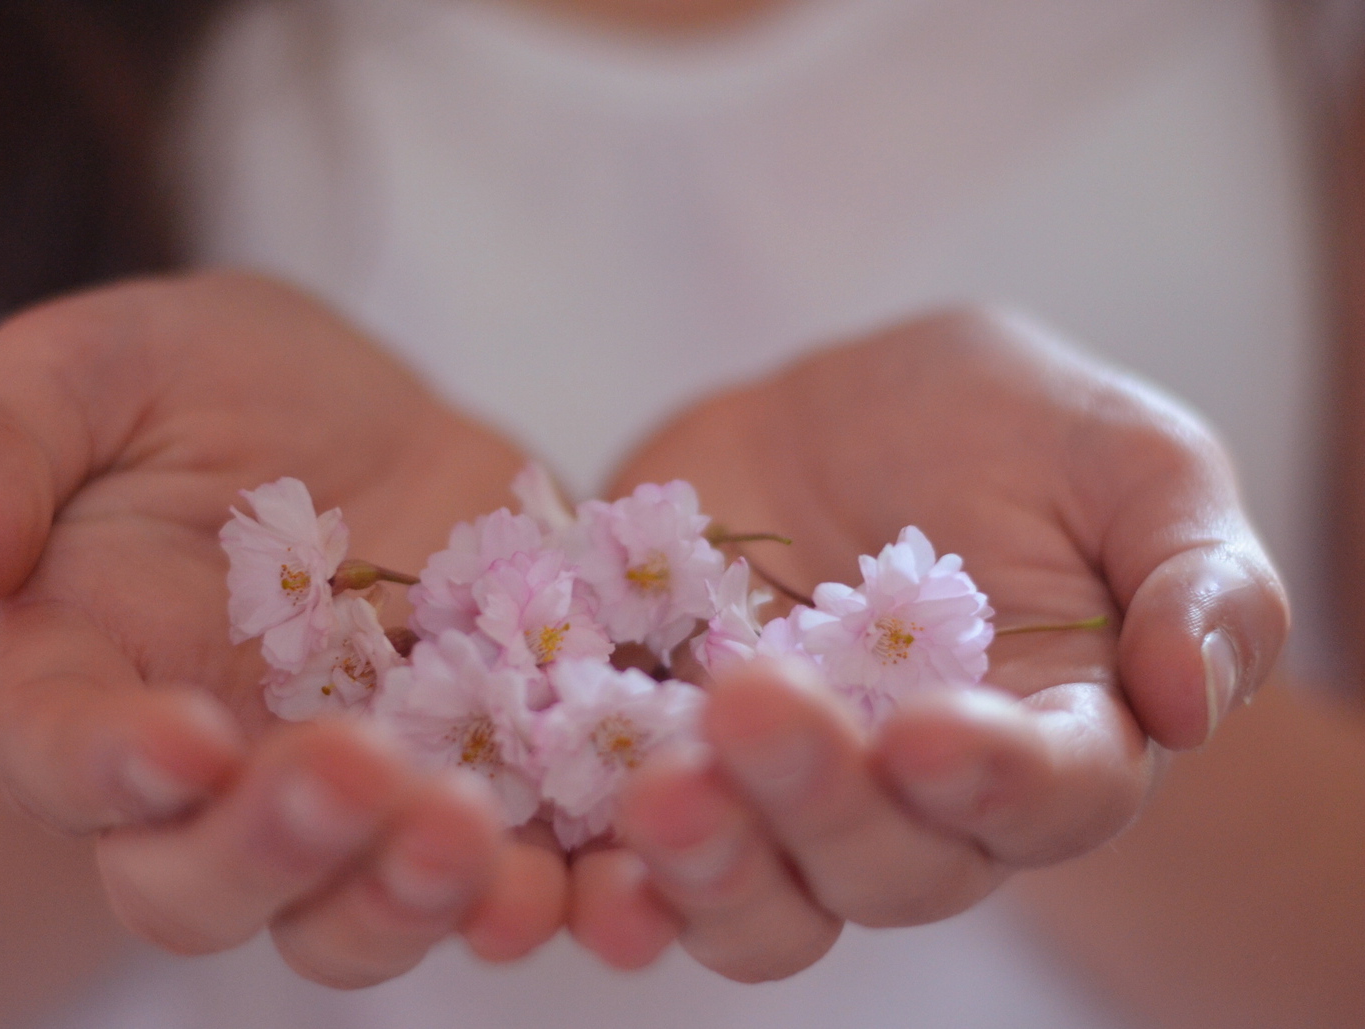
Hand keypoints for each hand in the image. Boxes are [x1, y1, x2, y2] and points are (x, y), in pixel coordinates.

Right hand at [0, 272, 564, 985]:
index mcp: (88, 680)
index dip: (113, 769)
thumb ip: (5, 440)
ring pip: (346, 917)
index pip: (65, 758)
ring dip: (404, 901)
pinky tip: (590, 871)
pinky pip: (497, 874)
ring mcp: (343, 796)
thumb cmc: (201, 383)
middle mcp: (205, 778)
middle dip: (274, 854)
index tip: (188, 741)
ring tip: (479, 838)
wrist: (364, 416)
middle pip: (200, 886)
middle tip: (360, 772)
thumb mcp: (95, 364)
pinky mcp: (468, 783)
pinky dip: (538, 890)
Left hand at [569, 307, 1288, 980]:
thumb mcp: (1128, 460)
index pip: (1046, 801)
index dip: (996, 785)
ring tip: (648, 798)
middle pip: (884, 869)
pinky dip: (594, 865)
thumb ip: (1193, 572)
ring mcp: (784, 802)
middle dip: (819, 807)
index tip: (928, 731)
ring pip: (758, 900)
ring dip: (704, 871)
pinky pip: (632, 851)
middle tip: (747, 710)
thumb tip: (1189, 699)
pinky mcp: (669, 766)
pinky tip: (558, 842)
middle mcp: (917, 808)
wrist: (839, 417)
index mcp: (1048, 744)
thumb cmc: (1010, 434)